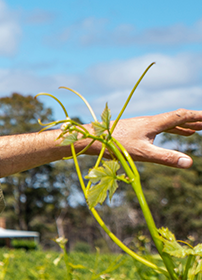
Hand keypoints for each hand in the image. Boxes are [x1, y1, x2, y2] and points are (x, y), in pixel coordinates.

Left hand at [0, 108, 201, 176]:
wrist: (88, 139)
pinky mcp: (132, 131)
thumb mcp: (143, 154)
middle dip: (193, 121)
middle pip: (176, 118)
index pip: (182, 115)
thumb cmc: (113, 146)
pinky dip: (166, 132)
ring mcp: (140, 125)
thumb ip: (166, 158)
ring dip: (182, 127)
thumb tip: (189, 163)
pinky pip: (155, 129)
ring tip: (195, 132)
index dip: (198, 116)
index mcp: (154, 123)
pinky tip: (164, 138)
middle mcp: (149, 121)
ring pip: (166, 123)